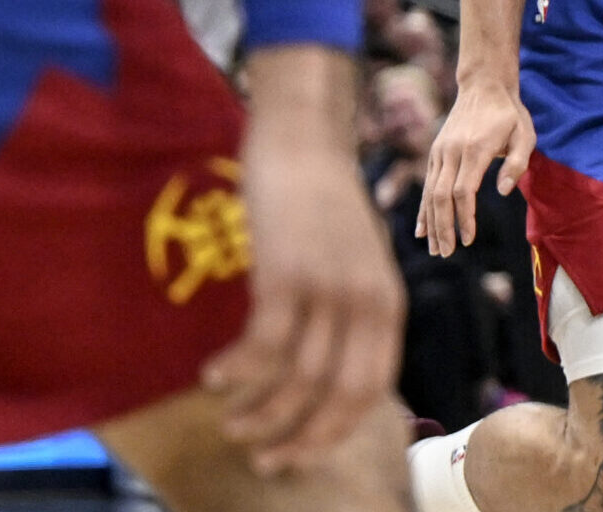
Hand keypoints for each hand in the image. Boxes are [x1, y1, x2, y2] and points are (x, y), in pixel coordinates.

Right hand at [201, 57, 404, 474]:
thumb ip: (350, 315)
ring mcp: (330, 287)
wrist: (306, 143)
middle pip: (339, 394)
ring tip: (231, 425)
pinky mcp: (288, 272)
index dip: (334, 431)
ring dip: (260, 412)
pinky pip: (264, 343)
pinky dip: (238, 370)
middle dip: (300, 438)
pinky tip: (213, 378)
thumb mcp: (355, 265)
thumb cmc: (321, 209)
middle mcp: (368, 301)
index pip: (371, 389)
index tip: (300, 456)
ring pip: (298, 377)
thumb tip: (327, 377)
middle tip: (264, 459)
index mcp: (389, 305)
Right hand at [415, 74, 534, 256]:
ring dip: (432, 223)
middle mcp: (452, 152)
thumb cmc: (510, 114)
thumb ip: (516, 164)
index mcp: (475, 150)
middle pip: (441, 197)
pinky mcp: (436, 152)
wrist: (484, 85)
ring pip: (430, 193)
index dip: (464, 217)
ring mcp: (440, 152)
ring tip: (435, 249)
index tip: (469, 239)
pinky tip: (422, 230)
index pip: (463, 191)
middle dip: (443, 228)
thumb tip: (504, 192)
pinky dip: (424, 208)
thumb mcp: (525, 135)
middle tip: (447, 253)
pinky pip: (427, 185)